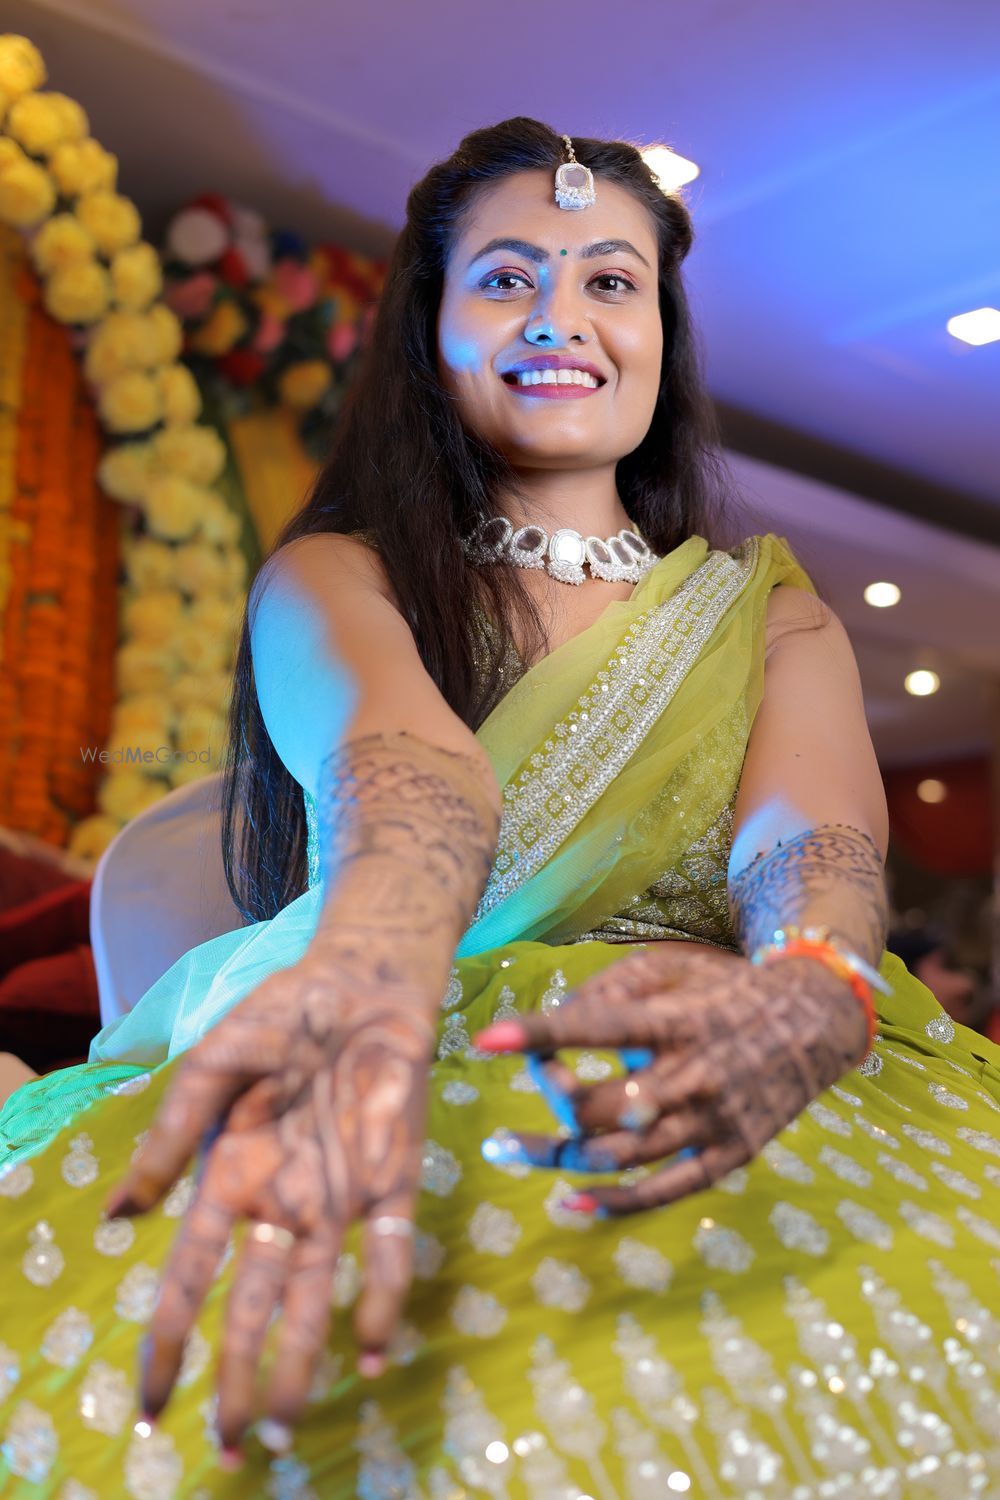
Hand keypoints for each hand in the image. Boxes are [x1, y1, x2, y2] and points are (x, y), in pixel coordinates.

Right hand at [104, 952, 436, 1456]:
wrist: (361, 978)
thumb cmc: (281, 1016)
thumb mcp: (211, 1068)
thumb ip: (172, 1137)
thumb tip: (120, 1214)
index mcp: (231, 1178)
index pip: (192, 1277)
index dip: (170, 1339)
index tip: (153, 1401)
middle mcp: (283, 1201)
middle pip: (253, 1306)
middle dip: (237, 1376)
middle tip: (229, 1446)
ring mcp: (339, 1196)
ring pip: (316, 1295)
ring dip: (301, 1359)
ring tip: (284, 1423)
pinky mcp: (395, 1180)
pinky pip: (390, 1252)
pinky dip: (383, 1302)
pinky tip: (371, 1354)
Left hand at [474, 943, 868, 1215]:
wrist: (814, 1022)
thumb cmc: (723, 991)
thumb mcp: (671, 968)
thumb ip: (609, 989)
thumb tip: (555, 1023)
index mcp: (676, 1020)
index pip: (599, 1027)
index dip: (542, 1033)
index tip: (486, 1039)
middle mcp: (694, 1073)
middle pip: (600, 1106)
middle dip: (552, 1096)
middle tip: (538, 1081)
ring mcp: (713, 1120)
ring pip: (622, 1156)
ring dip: (559, 1155)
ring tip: (510, 1147)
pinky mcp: (730, 1155)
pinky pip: (665, 1192)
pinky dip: (614, 1203)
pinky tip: (571, 1199)